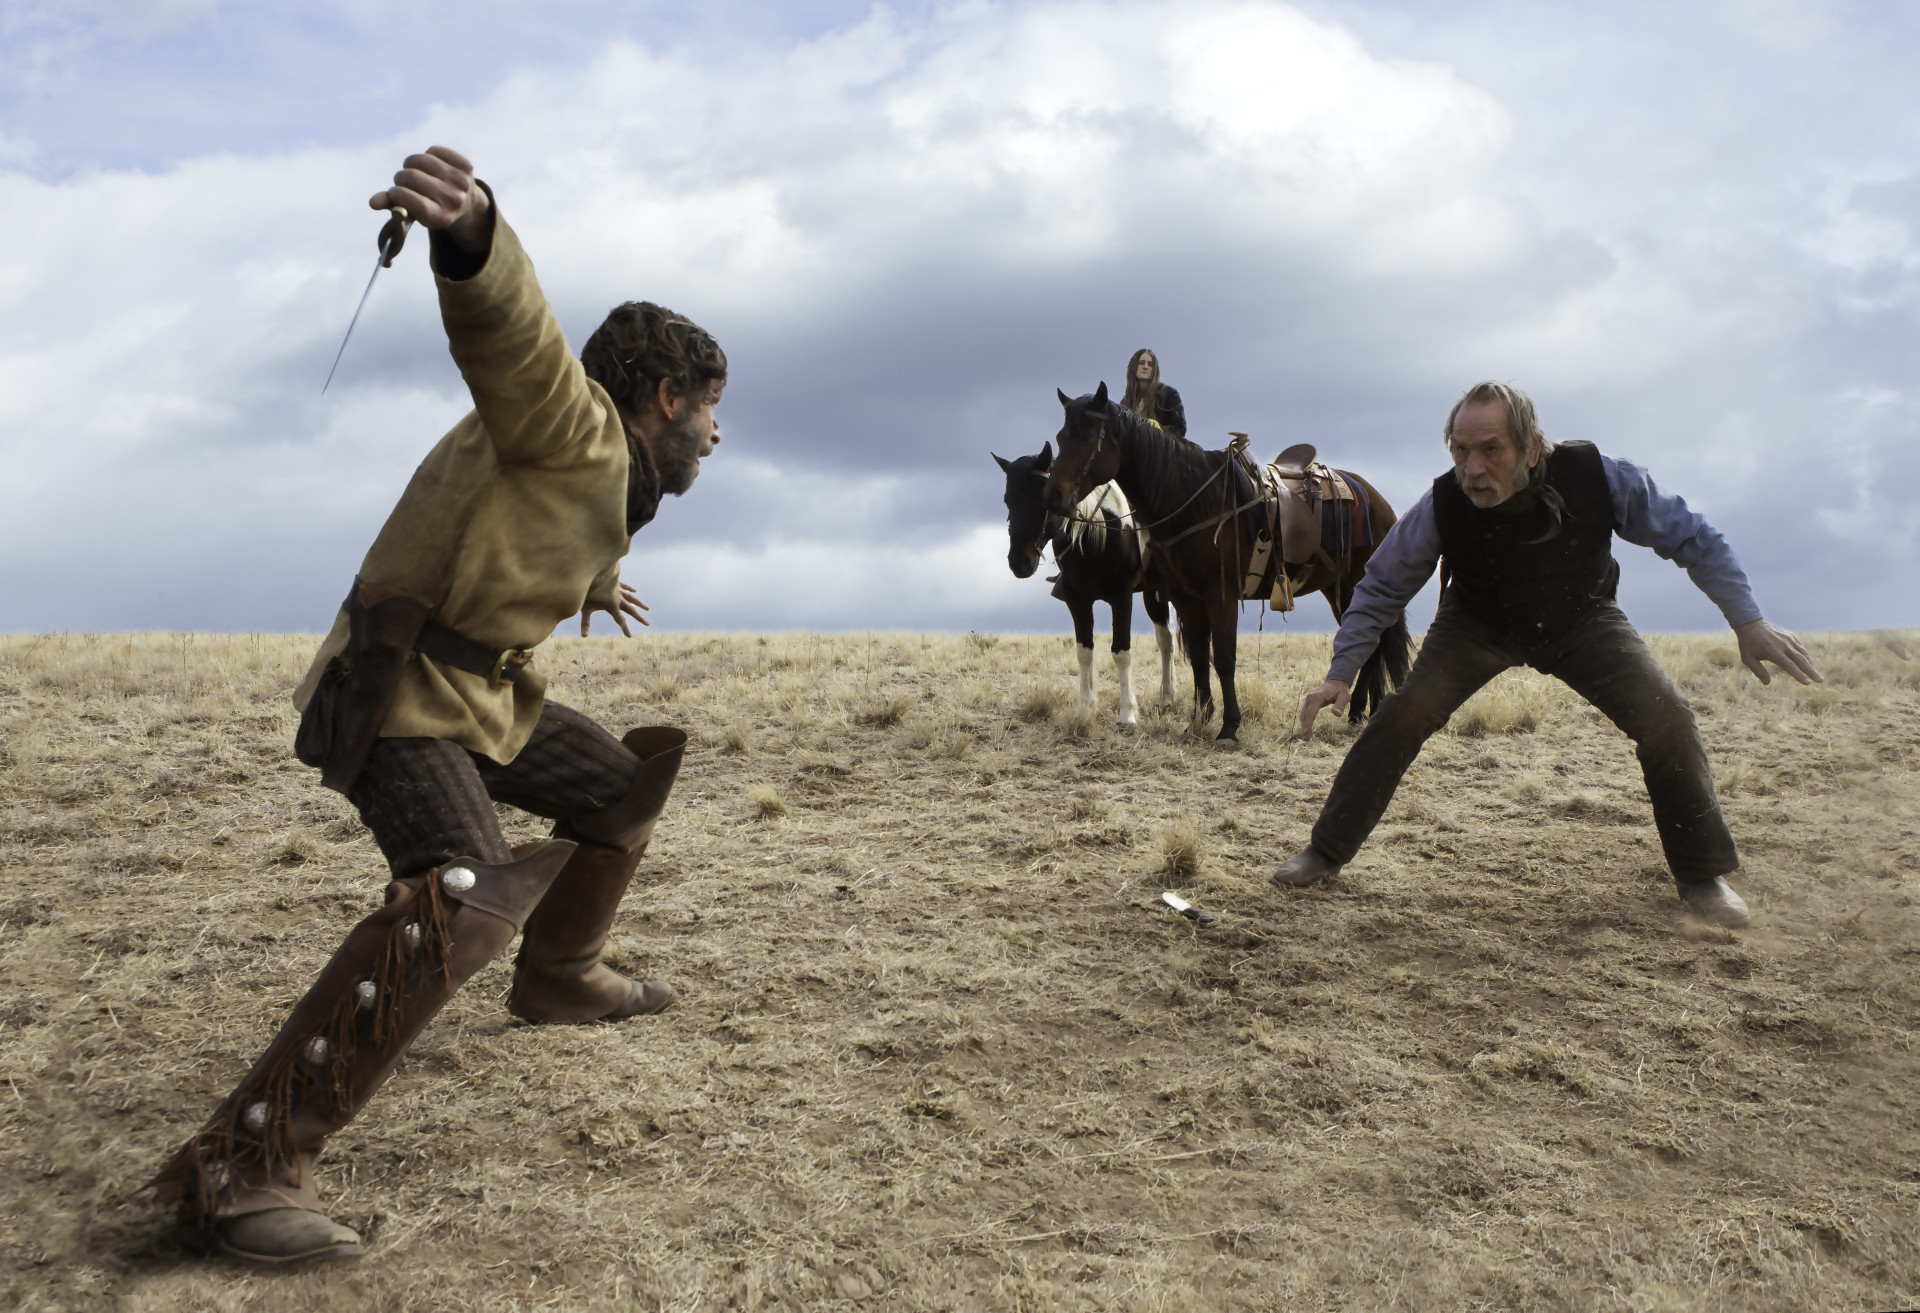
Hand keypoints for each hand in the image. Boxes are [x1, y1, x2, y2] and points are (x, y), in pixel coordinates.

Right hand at [370, 146, 490, 252]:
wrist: (466, 203)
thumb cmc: (430, 207)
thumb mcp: (413, 212)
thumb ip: (393, 206)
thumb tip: (372, 203)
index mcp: (441, 217)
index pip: (415, 203)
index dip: (398, 194)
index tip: (394, 192)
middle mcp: (454, 201)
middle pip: (413, 177)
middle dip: (401, 177)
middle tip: (401, 180)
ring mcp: (462, 182)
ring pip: (422, 160)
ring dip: (410, 163)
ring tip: (412, 170)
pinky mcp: (467, 166)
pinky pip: (434, 150)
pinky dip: (427, 154)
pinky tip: (430, 164)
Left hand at [581, 583, 649, 636]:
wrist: (591, 572)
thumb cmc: (586, 591)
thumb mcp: (585, 608)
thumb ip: (585, 622)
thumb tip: (583, 636)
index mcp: (612, 606)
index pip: (620, 620)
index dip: (625, 629)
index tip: (630, 636)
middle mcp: (618, 598)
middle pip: (631, 610)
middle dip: (639, 618)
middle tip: (647, 624)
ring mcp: (617, 589)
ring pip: (631, 598)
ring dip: (639, 604)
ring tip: (647, 609)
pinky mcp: (615, 582)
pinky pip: (625, 587)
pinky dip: (630, 589)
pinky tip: (635, 590)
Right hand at [1298, 679, 1351, 740]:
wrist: (1335, 682)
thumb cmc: (1341, 690)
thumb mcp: (1345, 696)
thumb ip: (1340, 705)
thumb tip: (1336, 715)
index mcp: (1317, 697)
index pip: (1311, 712)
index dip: (1308, 723)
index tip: (1307, 733)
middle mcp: (1310, 698)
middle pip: (1305, 715)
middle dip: (1305, 727)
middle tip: (1307, 739)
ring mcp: (1308, 700)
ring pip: (1304, 715)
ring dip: (1304, 725)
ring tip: (1307, 738)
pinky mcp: (1309, 702)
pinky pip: (1305, 713)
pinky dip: (1305, 721)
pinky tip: (1307, 729)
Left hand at [1733, 618, 1820, 685]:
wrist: (1751, 624)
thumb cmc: (1748, 644)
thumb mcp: (1747, 659)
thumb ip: (1758, 671)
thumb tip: (1767, 683)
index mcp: (1773, 652)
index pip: (1789, 666)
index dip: (1799, 675)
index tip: (1808, 683)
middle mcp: (1783, 645)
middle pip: (1801, 660)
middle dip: (1811, 671)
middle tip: (1820, 680)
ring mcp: (1788, 639)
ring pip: (1803, 653)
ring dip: (1811, 664)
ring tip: (1817, 675)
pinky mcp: (1791, 636)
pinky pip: (1801, 647)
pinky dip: (1806, 656)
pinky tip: (1809, 663)